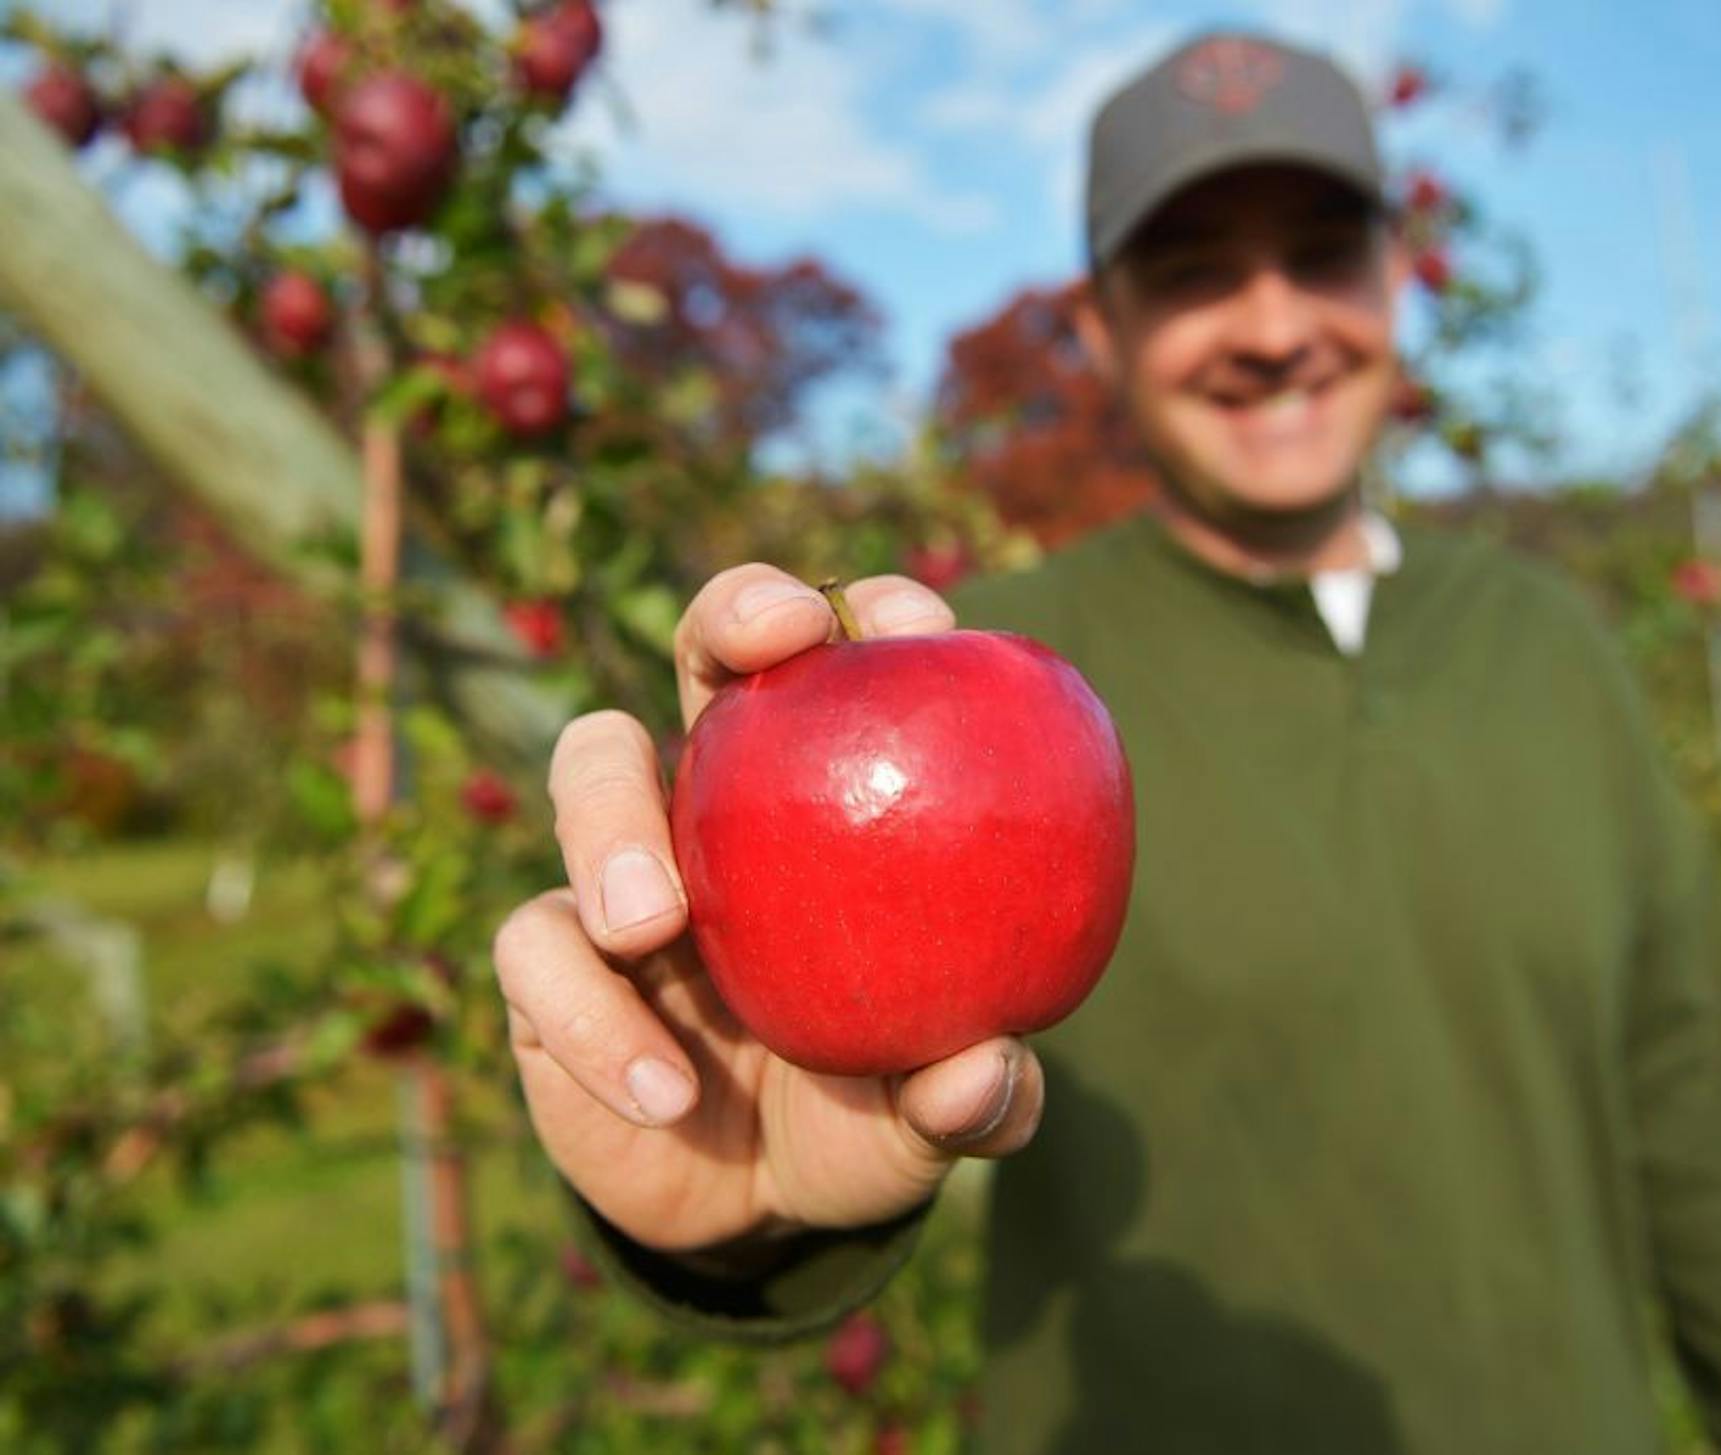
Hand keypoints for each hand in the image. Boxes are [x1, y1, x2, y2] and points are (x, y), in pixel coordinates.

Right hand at [492, 567, 1046, 1252]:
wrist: (754, 1209)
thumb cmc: (865, 1115)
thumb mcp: (926, 1118)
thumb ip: (970, 1099)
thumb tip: (989, 1070)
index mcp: (828, 803)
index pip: (849, 666)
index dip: (876, 615)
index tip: (917, 629)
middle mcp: (724, 806)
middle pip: (710, 653)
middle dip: (736, 611)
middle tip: (775, 638)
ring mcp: (626, 869)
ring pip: (589, 766)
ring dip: (615, 824)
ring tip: (649, 923)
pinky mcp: (548, 960)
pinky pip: (540, 951)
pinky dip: (596, 1020)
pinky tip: (664, 1090)